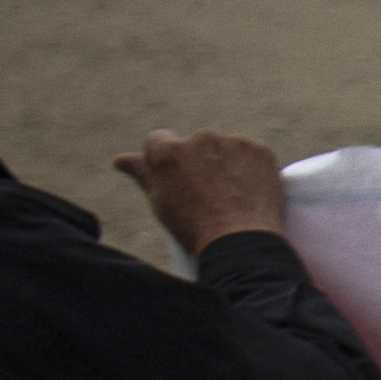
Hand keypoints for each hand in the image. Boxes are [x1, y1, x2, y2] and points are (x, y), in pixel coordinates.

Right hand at [114, 130, 286, 252]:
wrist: (240, 241)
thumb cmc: (193, 226)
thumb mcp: (160, 202)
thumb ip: (142, 174)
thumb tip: (121, 160)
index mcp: (168, 151)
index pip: (159, 140)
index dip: (168, 160)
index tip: (178, 176)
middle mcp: (199, 139)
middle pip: (195, 144)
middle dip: (199, 161)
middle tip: (209, 192)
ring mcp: (232, 142)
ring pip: (225, 148)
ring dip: (226, 162)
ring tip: (232, 194)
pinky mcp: (259, 149)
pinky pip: (252, 153)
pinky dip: (251, 167)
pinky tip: (250, 190)